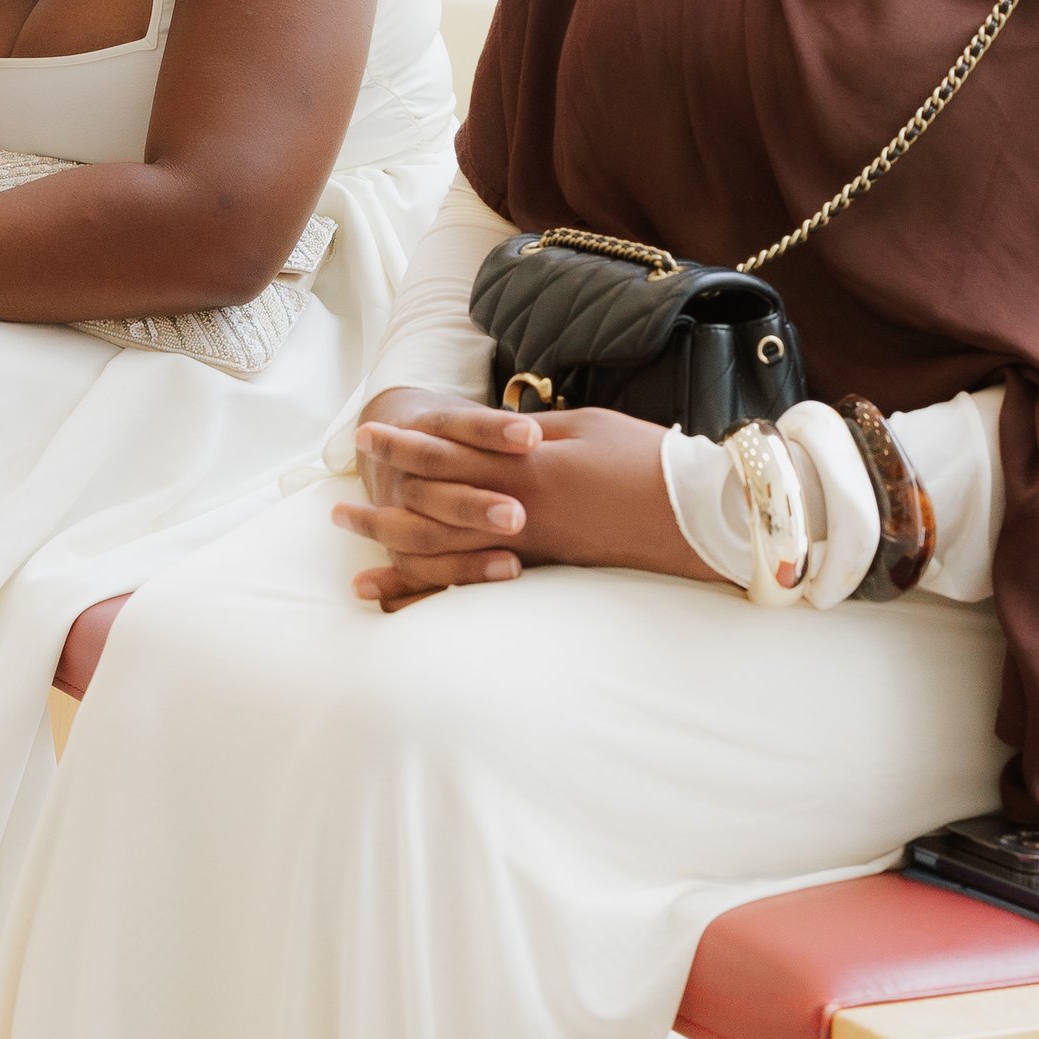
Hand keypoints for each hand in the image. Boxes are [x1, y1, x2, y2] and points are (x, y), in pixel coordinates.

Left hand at [339, 393, 707, 611]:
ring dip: (400, 562)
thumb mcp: (586, 427)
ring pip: (450, 556)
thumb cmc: (649, 460)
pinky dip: (445, 598)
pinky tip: (416, 612)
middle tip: (337, 510)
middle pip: (435, 507)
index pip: (449, 451)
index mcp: (525, 462)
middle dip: (385, 507)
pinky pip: (482, 588)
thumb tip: (495, 435)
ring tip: (357, 569)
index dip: (406, 444)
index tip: (370, 436)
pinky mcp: (551, 572)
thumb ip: (535, 434)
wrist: (701, 513)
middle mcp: (519, 508)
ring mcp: (533, 546)